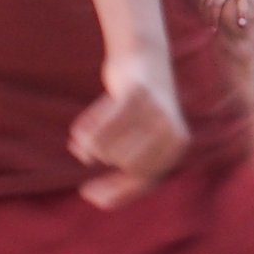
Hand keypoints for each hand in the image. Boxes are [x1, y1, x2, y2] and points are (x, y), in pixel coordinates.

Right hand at [70, 51, 190, 208]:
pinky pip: (104, 128)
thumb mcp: (142, 135)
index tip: (90, 195)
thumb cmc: (140, 103)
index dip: (117, 193)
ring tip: (83, 137)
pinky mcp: (137, 95)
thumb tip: (101, 199)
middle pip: (127, 165)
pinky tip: (77, 133)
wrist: (145, 54)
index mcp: (176, 145)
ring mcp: (156, 112)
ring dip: (92, 146)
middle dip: (104, 161)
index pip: (145, 181)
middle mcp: (171, 131)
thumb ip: (127, 163)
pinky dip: (88, 133)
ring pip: (112, 149)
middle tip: (86, 153)